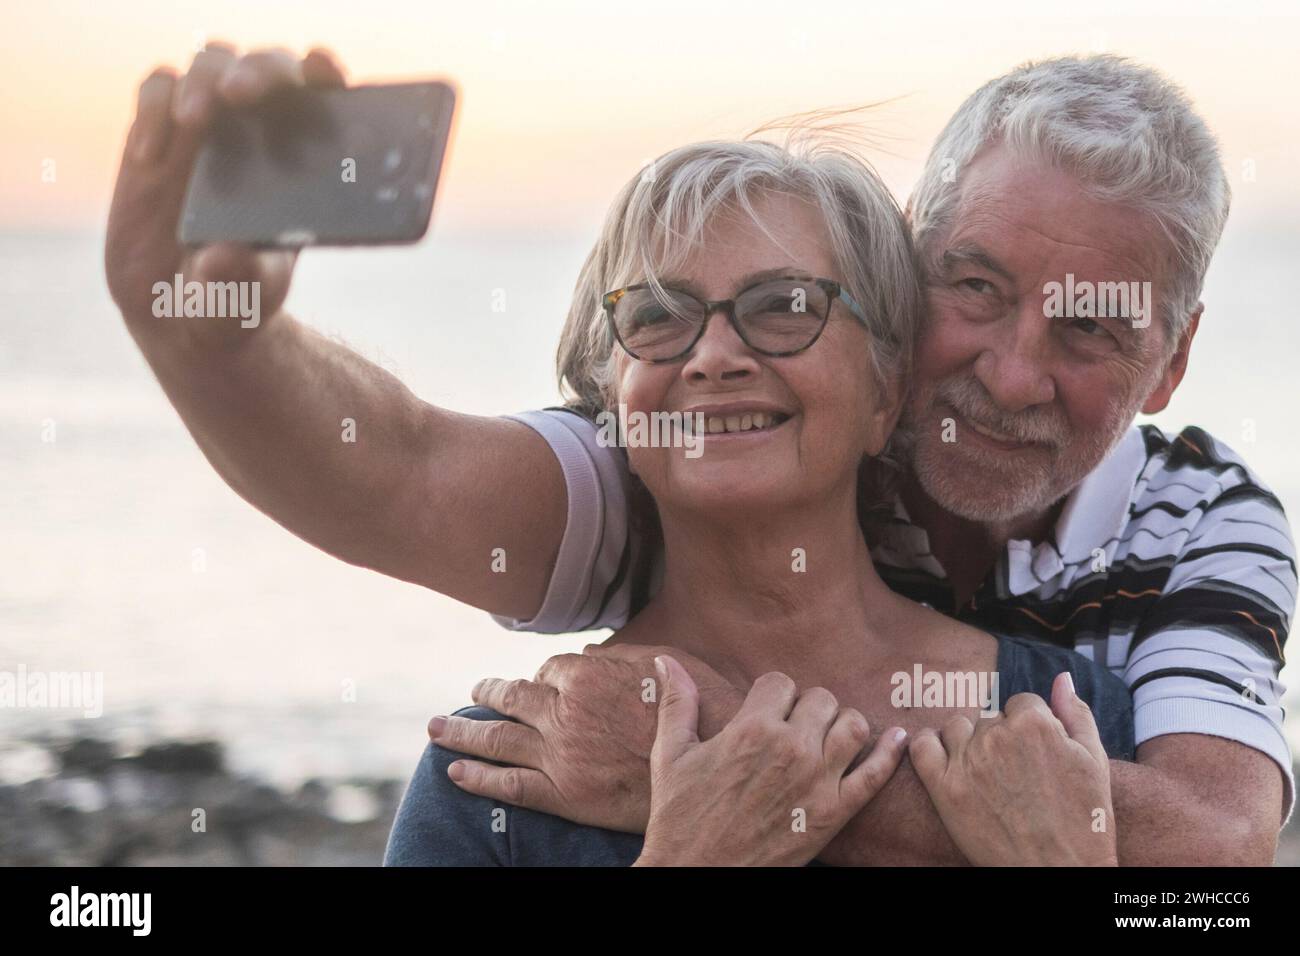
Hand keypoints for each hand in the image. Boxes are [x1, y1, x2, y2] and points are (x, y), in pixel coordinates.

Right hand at [105, 44, 346, 344]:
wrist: (185, 312)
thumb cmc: (238, 294)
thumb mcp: (249, 291)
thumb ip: (242, 273)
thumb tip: (225, 254)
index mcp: (305, 161)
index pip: (325, 99)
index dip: (325, 73)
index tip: (320, 69)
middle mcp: (259, 134)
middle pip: (266, 68)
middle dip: (259, 71)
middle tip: (241, 95)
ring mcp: (209, 129)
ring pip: (211, 66)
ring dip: (204, 80)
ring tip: (194, 120)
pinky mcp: (159, 135)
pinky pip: (155, 95)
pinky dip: (151, 111)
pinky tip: (149, 157)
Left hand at [430, 644, 743, 832]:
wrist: (712, 766)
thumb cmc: (701, 710)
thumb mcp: (669, 664)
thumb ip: (626, 656)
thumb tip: (594, 654)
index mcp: (587, 676)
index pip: (549, 670)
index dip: (544, 676)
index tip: (541, 681)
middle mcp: (564, 712)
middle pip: (512, 697)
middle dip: (488, 692)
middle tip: (472, 691)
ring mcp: (559, 755)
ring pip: (497, 738)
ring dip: (463, 730)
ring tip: (436, 727)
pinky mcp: (563, 794)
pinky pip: (510, 785)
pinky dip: (478, 778)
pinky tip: (455, 772)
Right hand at [635, 657, 907, 866]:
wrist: (696, 875)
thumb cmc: (679, 817)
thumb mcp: (672, 755)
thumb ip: (676, 703)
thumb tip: (666, 662)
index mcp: (750, 729)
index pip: (781, 682)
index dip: (772, 694)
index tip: (765, 711)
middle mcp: (790, 749)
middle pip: (821, 698)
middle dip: (807, 708)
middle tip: (793, 727)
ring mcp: (817, 782)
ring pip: (853, 725)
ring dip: (843, 724)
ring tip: (828, 736)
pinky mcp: (835, 814)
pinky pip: (875, 775)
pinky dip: (891, 753)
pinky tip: (897, 739)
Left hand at [910, 672, 1117, 865]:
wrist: (1059, 871)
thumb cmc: (1084, 821)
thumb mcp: (1095, 761)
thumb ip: (1076, 714)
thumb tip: (1061, 678)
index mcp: (1034, 723)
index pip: (1020, 703)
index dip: (1029, 727)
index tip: (1034, 755)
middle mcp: (996, 736)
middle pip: (989, 718)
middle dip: (1000, 738)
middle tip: (1014, 773)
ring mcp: (967, 761)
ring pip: (956, 728)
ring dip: (967, 742)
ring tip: (986, 772)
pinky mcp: (944, 789)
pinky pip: (922, 747)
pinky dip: (928, 746)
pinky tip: (943, 759)